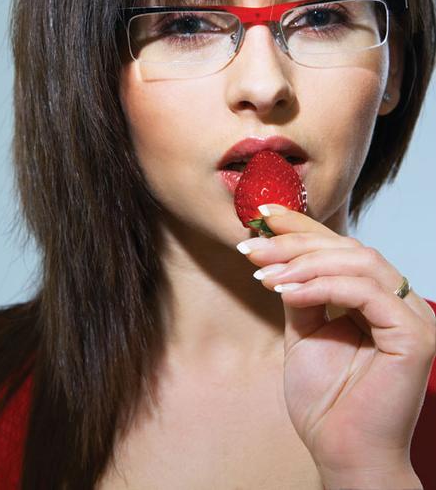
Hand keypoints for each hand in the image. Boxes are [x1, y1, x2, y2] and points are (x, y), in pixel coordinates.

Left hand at [237, 204, 435, 485]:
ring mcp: (412, 317)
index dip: (304, 226)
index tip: (263, 215)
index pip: (342, 249)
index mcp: (378, 299)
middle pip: (350, 249)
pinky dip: (322, 286)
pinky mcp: (414, 335)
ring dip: (304, 263)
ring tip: (264, 274)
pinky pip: (365, 292)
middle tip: (253, 247)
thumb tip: (277, 253)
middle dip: (296, 242)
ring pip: (359, 262)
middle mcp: (399, 303)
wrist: (340, 452)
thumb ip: (300, 292)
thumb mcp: (304, 332)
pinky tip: (285, 294)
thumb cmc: (326, 401)